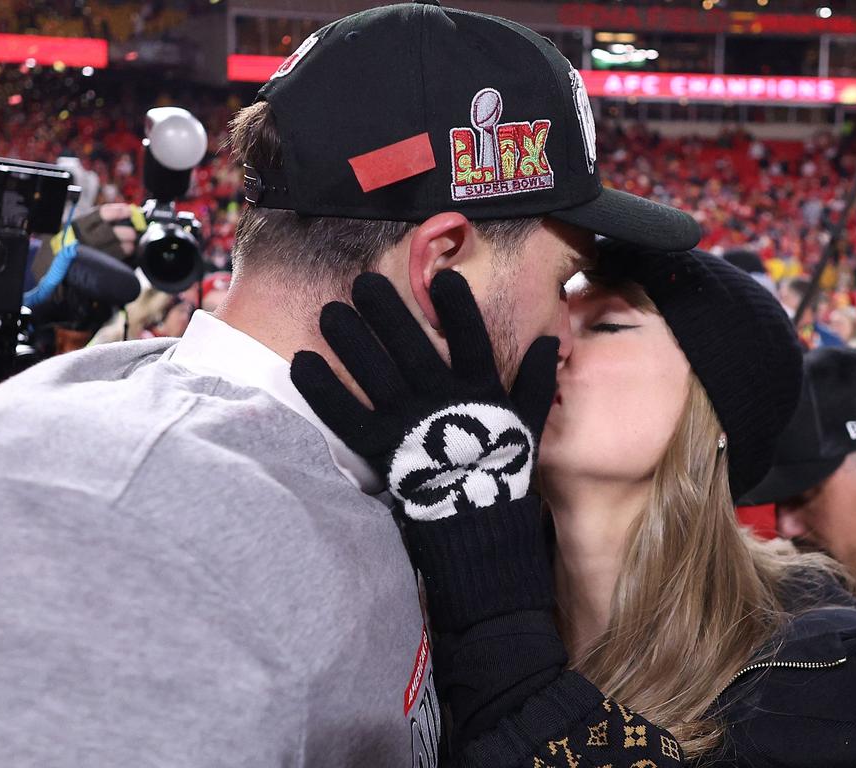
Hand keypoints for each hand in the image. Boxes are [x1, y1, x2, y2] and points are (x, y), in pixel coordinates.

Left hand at [291, 271, 557, 519]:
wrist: (477, 524)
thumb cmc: (500, 464)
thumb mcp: (528, 420)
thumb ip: (537, 380)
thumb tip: (552, 340)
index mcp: (481, 391)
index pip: (472, 342)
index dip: (460, 311)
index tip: (445, 279)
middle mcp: (442, 402)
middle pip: (413, 350)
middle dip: (388, 315)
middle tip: (363, 282)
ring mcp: (409, 426)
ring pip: (377, 376)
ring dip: (352, 343)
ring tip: (329, 311)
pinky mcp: (380, 450)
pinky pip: (347, 416)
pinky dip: (324, 390)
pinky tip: (303, 361)